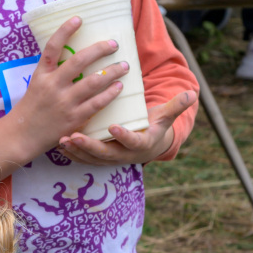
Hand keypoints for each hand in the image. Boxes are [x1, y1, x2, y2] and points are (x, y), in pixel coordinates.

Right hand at [0, 17, 128, 178]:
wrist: (23, 135)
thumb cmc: (32, 108)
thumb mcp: (36, 84)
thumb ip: (53, 71)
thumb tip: (77, 56)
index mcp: (42, 74)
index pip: (52, 47)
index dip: (65, 30)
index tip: (78, 19)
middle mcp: (52, 86)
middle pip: (79, 61)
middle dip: (100, 50)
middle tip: (113, 44)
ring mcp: (64, 102)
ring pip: (93, 81)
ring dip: (112, 71)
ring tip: (124, 65)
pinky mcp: (74, 118)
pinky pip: (97, 103)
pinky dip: (110, 93)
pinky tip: (119, 87)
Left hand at [58, 90, 197, 165]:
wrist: (148, 146)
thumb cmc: (154, 127)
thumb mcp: (165, 118)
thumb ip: (176, 106)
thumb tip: (192, 93)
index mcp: (140, 144)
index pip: (133, 142)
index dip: (123, 136)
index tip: (113, 127)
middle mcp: (124, 155)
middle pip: (106, 154)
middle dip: (89, 146)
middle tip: (75, 136)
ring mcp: (110, 159)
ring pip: (92, 158)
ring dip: (77, 151)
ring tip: (63, 140)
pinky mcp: (99, 159)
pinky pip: (84, 159)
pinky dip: (72, 154)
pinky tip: (60, 145)